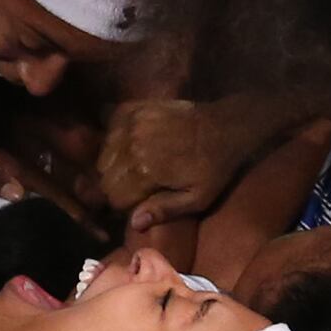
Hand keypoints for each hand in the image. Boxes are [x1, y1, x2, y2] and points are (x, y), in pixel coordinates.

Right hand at [100, 99, 254, 236]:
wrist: (225, 127)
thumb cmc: (214, 169)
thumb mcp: (197, 199)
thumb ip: (165, 210)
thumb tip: (135, 222)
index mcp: (146, 171)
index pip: (114, 196)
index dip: (124, 204)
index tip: (137, 202)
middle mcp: (132, 146)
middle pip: (105, 175)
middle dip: (117, 185)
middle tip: (136, 186)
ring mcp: (132, 124)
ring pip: (104, 153)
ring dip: (115, 162)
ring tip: (134, 166)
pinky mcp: (135, 108)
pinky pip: (109, 127)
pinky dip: (115, 138)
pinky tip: (131, 144)